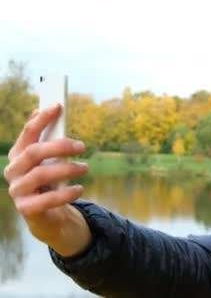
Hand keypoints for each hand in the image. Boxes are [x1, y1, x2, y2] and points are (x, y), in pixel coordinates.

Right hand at [3, 104, 91, 255]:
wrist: (48, 216)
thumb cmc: (51, 182)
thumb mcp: (52, 161)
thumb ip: (51, 141)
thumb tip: (48, 111)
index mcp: (18, 155)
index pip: (27, 133)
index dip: (41, 119)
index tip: (58, 106)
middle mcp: (13, 171)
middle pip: (33, 152)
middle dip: (60, 146)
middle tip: (82, 146)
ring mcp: (17, 190)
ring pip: (40, 174)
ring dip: (67, 169)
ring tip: (85, 168)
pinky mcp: (26, 209)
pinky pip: (47, 199)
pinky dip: (66, 193)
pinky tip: (79, 189)